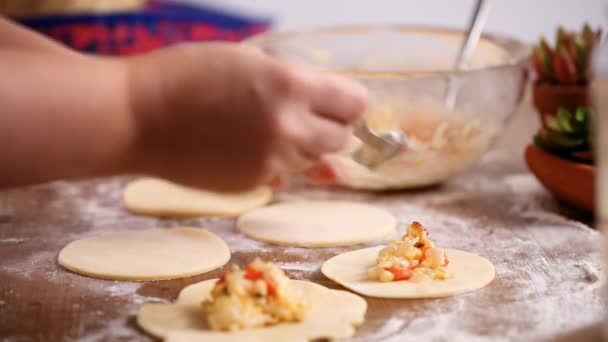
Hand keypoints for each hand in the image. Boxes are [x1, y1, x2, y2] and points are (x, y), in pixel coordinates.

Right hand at [128, 42, 367, 191]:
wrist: (136, 116)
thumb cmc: (187, 75)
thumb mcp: (250, 62)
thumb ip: (295, 84)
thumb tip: (328, 106)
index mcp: (290, 86)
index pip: (355, 104)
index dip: (349, 102)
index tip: (339, 103)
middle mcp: (288, 128)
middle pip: (342, 139)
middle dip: (331, 127)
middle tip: (307, 117)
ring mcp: (271, 161)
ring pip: (314, 160)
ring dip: (302, 147)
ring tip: (266, 129)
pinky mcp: (252, 184)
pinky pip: (283, 175)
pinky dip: (275, 163)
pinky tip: (244, 146)